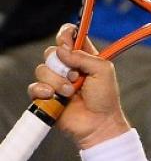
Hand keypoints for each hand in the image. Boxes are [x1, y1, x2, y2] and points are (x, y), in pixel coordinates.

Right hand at [28, 25, 130, 149]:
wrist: (99, 124)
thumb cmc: (105, 99)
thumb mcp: (103, 70)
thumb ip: (84, 56)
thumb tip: (62, 50)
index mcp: (83, 58)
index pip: (68, 36)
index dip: (65, 36)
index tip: (68, 43)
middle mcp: (68, 68)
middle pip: (51, 52)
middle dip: (62, 64)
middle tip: (76, 76)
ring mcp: (56, 81)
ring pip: (42, 69)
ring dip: (57, 81)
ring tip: (71, 92)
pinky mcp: (46, 96)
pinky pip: (34, 86)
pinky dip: (43, 91)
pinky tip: (55, 97)